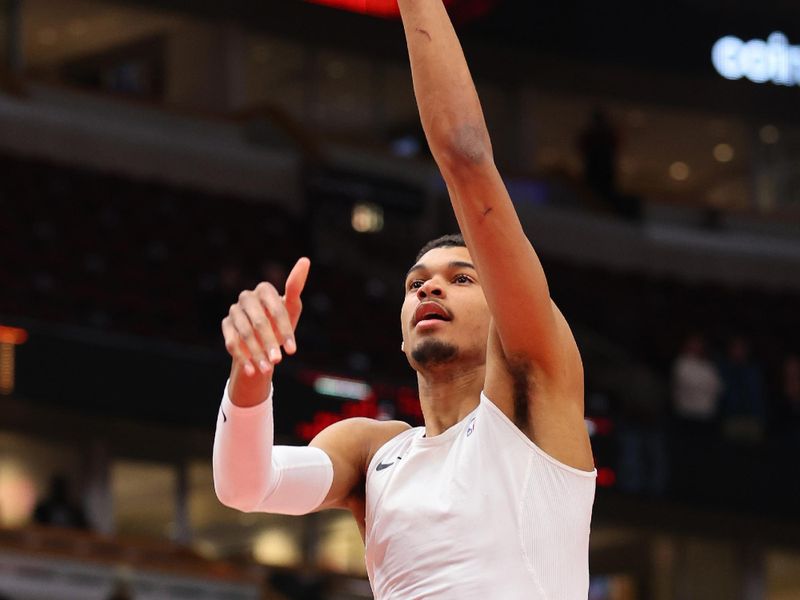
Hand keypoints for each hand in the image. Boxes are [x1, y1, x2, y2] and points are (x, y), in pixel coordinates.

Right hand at [221, 257, 309, 376]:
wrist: (263, 342)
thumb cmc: (281, 323)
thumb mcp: (292, 309)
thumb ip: (295, 287)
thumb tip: (305, 259)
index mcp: (264, 289)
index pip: (275, 309)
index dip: (284, 331)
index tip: (293, 351)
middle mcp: (246, 297)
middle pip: (258, 322)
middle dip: (270, 343)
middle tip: (279, 361)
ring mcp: (234, 310)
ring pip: (244, 333)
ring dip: (256, 353)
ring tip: (267, 369)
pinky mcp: (225, 325)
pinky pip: (231, 341)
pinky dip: (243, 357)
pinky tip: (252, 370)